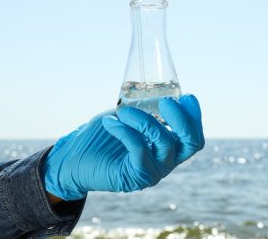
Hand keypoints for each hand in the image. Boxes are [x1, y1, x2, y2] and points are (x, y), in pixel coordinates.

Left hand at [42, 94, 204, 200]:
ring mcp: (154, 171)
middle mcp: (166, 161)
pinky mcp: (136, 177)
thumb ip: (145, 106)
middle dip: (182, 119)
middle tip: (166, 102)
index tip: (186, 95)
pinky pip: (139, 149)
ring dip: (145, 120)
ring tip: (124, 111)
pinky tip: (110, 122)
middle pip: (191, 143)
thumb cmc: (102, 134)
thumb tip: (158, 90)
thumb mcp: (128, 114)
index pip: (193, 135)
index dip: (194, 116)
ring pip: (164, 142)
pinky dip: (126, 131)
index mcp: (168, 146)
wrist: (72, 159)